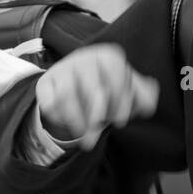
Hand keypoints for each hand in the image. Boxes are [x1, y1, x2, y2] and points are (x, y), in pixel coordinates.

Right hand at [35, 43, 159, 150]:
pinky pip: (49, 102)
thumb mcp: (128, 90)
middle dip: (100, 114)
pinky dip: (59, 117)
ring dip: (78, 121)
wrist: (73, 82)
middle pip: (93, 87)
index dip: (120, 100)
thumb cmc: (106, 87)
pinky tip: (68, 124)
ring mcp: (62, 69)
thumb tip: (148, 103)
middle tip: (104, 128)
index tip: (120, 121)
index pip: (116, 73)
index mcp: (106, 56)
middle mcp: (83, 58)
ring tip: (86, 137)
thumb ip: (144, 96)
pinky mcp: (44, 83)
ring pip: (68, 95)